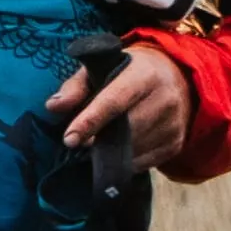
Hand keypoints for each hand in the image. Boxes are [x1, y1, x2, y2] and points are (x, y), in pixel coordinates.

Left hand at [56, 46, 194, 170]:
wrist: (177, 76)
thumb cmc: (128, 71)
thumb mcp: (101, 68)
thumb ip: (75, 87)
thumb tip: (53, 107)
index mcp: (145, 74)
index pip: (115, 101)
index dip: (90, 121)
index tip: (69, 139)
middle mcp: (166, 98)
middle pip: (127, 130)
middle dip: (98, 141)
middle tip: (78, 145)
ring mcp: (174, 123)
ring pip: (135, 150)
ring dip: (110, 154)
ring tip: (95, 146)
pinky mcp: (176, 144)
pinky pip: (144, 163)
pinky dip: (124, 162)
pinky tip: (114, 152)